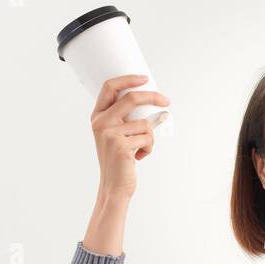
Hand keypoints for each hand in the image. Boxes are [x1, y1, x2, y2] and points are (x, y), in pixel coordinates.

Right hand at [90, 74, 169, 199]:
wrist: (114, 185)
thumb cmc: (119, 159)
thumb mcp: (116, 135)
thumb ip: (127, 119)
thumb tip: (157, 106)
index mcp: (98, 116)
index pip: (110, 87)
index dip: (128, 79)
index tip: (145, 78)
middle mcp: (101, 122)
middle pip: (132, 98)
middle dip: (153, 97)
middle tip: (166, 102)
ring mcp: (110, 133)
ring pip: (144, 123)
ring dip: (150, 137)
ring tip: (140, 148)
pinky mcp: (121, 145)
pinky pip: (147, 138)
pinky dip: (149, 148)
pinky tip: (138, 157)